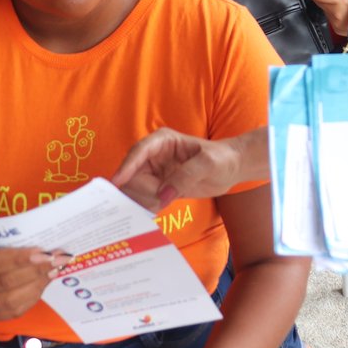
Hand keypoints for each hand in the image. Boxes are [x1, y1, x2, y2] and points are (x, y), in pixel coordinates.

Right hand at [0, 230, 69, 321]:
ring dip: (37, 285)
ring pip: (10, 302)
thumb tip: (40, 231)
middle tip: (59, 258)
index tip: (44, 252)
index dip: (19, 259)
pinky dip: (31, 297)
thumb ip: (2, 233)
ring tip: (54, 269)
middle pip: (4, 283)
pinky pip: (11, 312)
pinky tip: (43, 282)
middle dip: (36, 271)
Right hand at [113, 128, 251, 208]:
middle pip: (133, 175)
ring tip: (167, 200)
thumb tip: (163, 195)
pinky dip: (149, 206)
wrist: (232, 168)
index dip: (126, 167)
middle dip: (141, 190)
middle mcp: (154, 156)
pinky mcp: (159, 187)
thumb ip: (185, 176)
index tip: (116, 182)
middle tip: (160, 199)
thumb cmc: (221, 158)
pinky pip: (145, 199)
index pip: (138, 153)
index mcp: (162, 141)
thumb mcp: (207, 163)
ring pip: (136, 190)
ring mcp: (154, 172)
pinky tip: (164, 205)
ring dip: (146, 200)